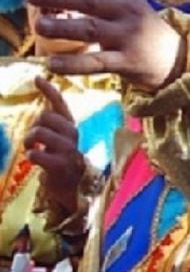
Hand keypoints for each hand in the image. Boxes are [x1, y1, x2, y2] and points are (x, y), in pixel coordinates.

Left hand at [24, 76, 82, 217]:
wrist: (77, 193)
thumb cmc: (66, 166)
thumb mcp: (62, 143)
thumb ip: (54, 128)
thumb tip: (41, 113)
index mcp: (72, 128)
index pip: (61, 105)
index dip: (50, 90)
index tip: (38, 78)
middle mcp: (73, 136)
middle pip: (47, 117)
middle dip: (34, 125)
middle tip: (32, 139)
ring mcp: (69, 151)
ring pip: (40, 132)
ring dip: (29, 140)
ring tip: (30, 148)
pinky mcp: (61, 166)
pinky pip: (37, 153)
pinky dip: (31, 155)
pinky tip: (35, 160)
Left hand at [25, 0, 183, 91]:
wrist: (174, 57)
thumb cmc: (137, 23)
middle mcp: (126, 11)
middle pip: (90, 1)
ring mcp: (127, 37)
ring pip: (92, 30)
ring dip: (64, 28)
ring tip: (39, 26)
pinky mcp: (126, 62)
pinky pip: (98, 63)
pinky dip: (75, 64)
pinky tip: (52, 65)